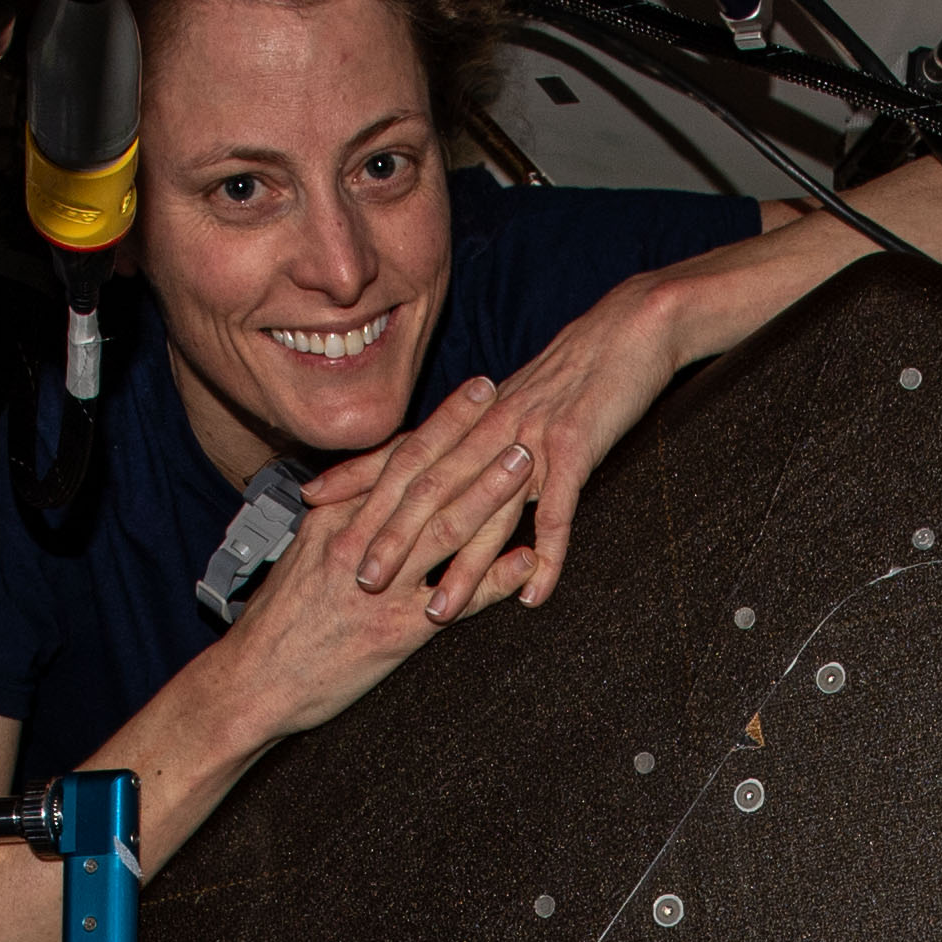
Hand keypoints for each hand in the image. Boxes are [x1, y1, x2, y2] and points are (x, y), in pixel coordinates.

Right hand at [200, 401, 542, 743]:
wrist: (252, 679)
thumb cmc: (277, 622)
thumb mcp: (302, 555)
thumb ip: (338, 520)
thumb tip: (366, 490)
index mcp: (336, 519)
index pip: (398, 459)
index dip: (442, 424)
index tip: (477, 394)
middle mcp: (359, 542)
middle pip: (425, 479)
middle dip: (471, 438)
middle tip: (511, 406)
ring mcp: (381, 586)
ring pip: (444, 527)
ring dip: (489, 492)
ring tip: (524, 462)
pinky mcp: (396, 632)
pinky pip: (456, 601)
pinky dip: (494, 579)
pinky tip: (527, 560)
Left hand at [326, 278, 694, 619]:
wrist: (629, 330)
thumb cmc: (577, 369)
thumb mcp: (517, 399)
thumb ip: (480, 435)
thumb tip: (453, 468)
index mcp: (471, 418)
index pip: (402, 451)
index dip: (356, 478)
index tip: (312, 506)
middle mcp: (489, 428)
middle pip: (432, 488)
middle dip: (393, 537)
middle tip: (362, 581)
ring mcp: (530, 438)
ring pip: (487, 511)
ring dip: (461, 567)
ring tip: (437, 612)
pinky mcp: (575, 448)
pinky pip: (558, 511)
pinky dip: (546, 556)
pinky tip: (533, 596)